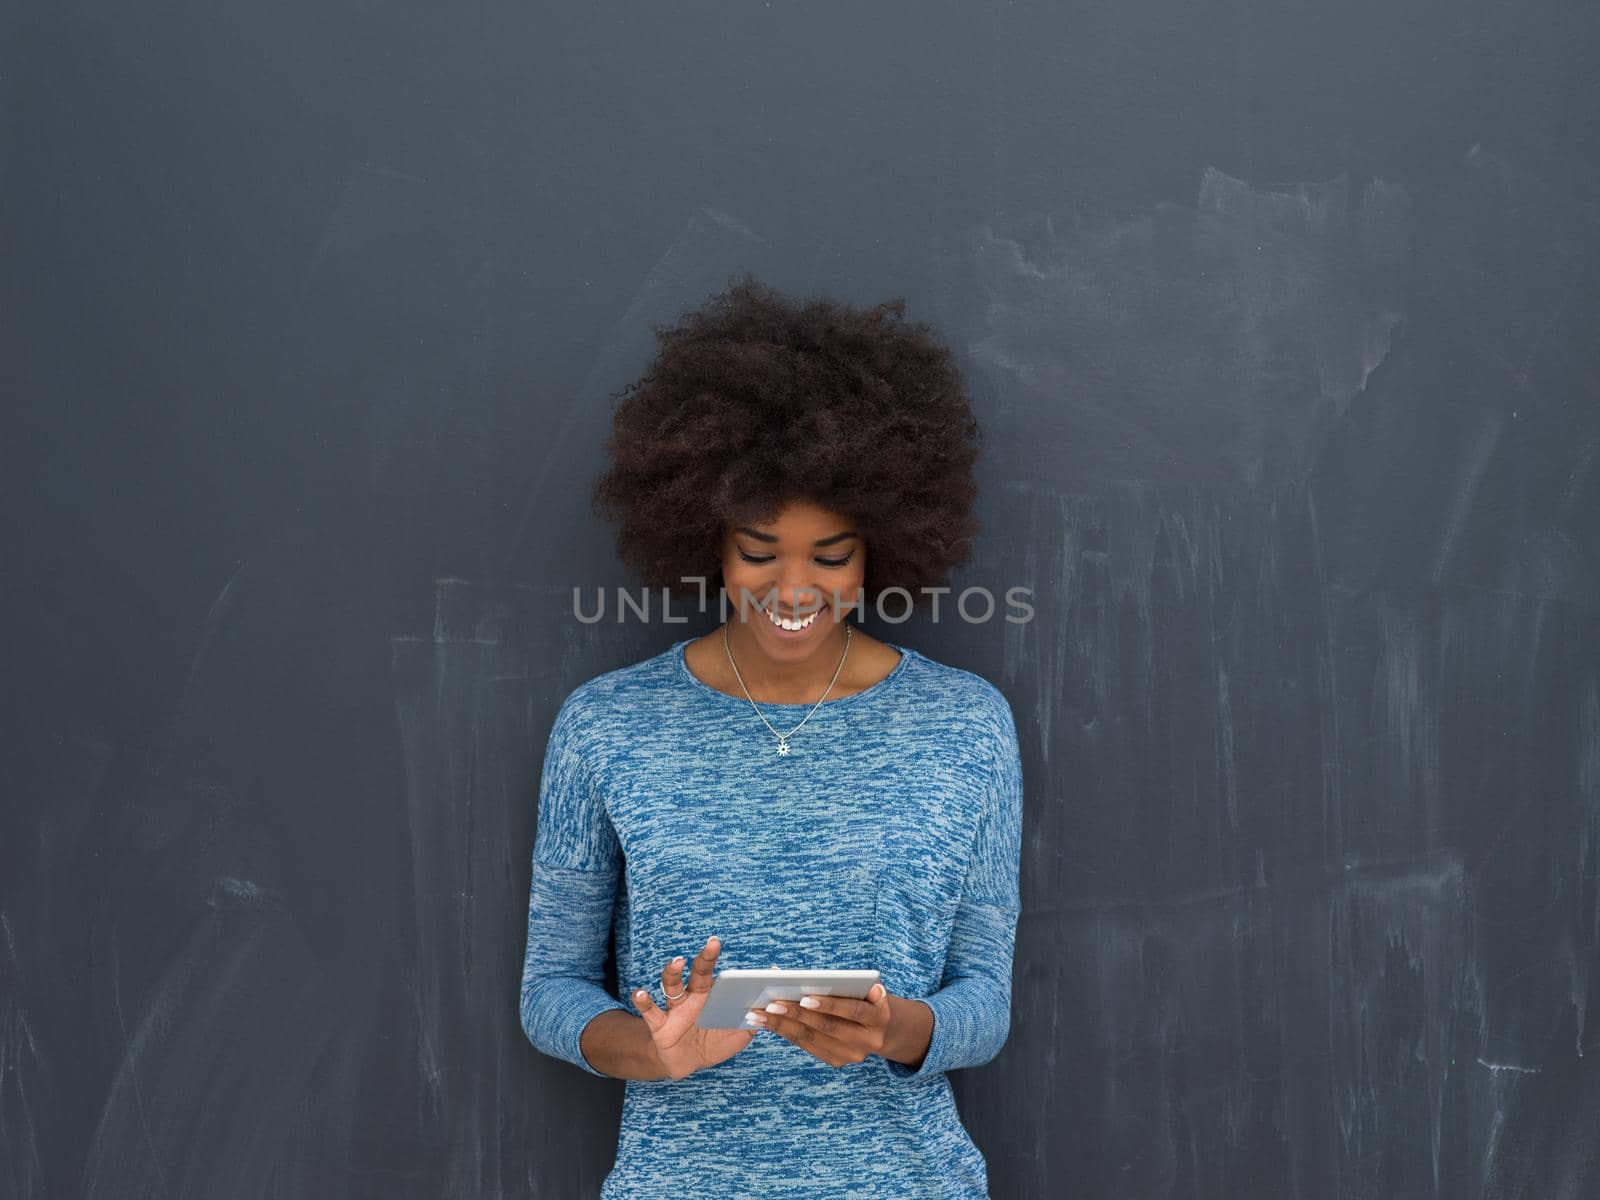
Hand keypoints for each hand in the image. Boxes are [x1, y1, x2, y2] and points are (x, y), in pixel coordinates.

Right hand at [630, 935, 755, 1079]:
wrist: (686, 1064)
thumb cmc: (713, 1043)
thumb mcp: (739, 1034)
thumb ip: (755, 1020)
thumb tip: (774, 1006)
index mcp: (713, 996)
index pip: (720, 974)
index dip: (729, 965)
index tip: (738, 949)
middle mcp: (693, 997)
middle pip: (698, 972)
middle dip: (705, 957)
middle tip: (713, 943)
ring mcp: (676, 1009)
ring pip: (672, 985)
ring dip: (672, 972)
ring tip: (677, 962)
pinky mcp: (660, 1025)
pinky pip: (650, 1011)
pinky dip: (644, 1001)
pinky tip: (640, 993)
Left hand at [746, 982, 891, 1067]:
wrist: (884, 1029)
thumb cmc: (868, 997)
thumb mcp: (868, 987)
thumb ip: (850, 982)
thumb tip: (817, 976)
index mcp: (880, 1018)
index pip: (853, 1010)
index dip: (829, 1004)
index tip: (804, 996)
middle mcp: (868, 1041)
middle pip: (828, 1027)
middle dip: (797, 1014)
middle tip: (770, 1003)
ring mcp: (852, 1055)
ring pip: (812, 1038)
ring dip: (782, 1025)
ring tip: (758, 1013)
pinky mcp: (837, 1062)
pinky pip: (808, 1045)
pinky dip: (786, 1032)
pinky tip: (767, 1023)